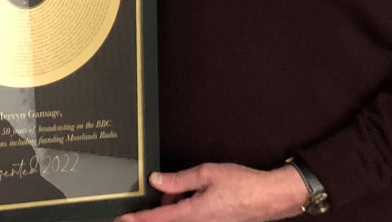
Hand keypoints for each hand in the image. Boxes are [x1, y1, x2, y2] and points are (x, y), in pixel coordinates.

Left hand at [115, 163, 307, 221]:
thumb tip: (155, 181)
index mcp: (194, 214)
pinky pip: (193, 217)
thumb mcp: (206, 174)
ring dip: (178, 204)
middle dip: (164, 204)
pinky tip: (198, 192)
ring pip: (182, 217)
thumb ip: (178, 179)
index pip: (158, 219)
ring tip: (188, 186)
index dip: (138, 219)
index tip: (121, 219)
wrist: (270, 197)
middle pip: (169, 218)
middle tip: (169, 185)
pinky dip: (189, 205)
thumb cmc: (242, 183)